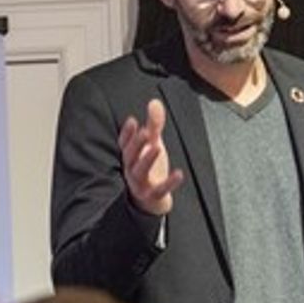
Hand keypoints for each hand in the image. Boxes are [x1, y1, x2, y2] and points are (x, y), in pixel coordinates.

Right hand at [119, 99, 186, 216]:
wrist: (151, 200)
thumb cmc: (150, 169)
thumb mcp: (153, 144)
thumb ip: (154, 124)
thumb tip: (155, 102)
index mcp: (130, 157)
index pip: (124, 144)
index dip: (127, 133)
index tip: (132, 120)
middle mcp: (131, 170)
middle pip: (130, 157)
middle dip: (136, 144)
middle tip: (145, 133)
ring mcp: (141, 184)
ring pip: (140, 172)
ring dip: (147, 160)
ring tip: (157, 148)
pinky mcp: (152, 196)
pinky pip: (160, 190)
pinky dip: (169, 183)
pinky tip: (179, 174)